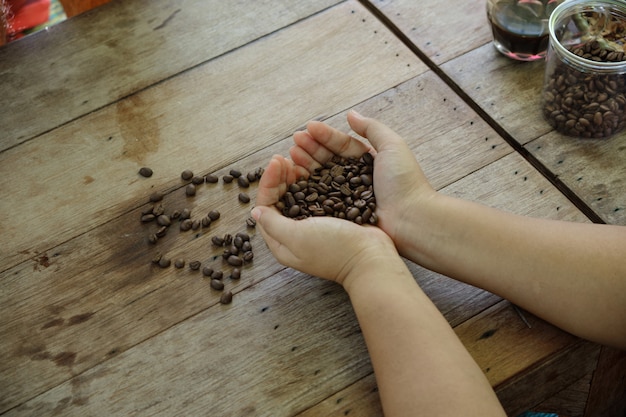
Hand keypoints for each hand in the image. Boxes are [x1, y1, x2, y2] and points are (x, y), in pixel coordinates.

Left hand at [253, 154, 395, 285]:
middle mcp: (295, 233)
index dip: (269, 182)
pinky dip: (313, 181)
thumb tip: (255, 211)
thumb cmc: (333, 249)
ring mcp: (314, 226)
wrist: (371, 257)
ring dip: (295, 176)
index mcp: (282, 242)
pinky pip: (316, 195)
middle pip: (280, 199)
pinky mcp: (332, 218)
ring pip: (297, 195)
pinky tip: (315, 169)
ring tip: (297, 159)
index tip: (277, 161)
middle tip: (285, 158)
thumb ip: (273, 224)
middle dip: (280, 177)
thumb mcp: (297, 237)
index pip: (266, 206)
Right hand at [289, 110, 435, 253]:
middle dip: (310, 148)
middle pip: (328, 159)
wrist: (410, 219)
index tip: (308, 127)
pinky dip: (306, 187)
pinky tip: (295, 178)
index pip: (342, 145)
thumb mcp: (392, 146)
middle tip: (295, 141)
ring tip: (291, 155)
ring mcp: (348, 197)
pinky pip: (320, 198)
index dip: (324, 135)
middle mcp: (356, 179)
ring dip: (305, 165)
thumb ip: (372, 128)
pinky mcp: (341, 214)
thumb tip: (350, 114)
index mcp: (368, 161)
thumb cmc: (404, 182)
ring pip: (321, 177)